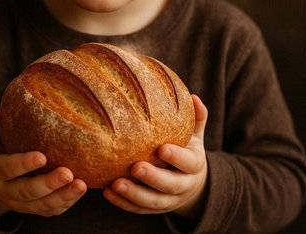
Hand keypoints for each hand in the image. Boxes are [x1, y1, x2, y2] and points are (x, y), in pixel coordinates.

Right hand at [0, 108, 86, 217]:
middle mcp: (8, 192)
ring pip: (43, 205)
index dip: (23, 164)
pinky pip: (52, 210)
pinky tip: (80, 190)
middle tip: (67, 173)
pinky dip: (68, 202)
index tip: (42, 156)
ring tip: (81, 184)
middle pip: (28, 191)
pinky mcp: (37, 209)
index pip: (8, 169)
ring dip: (63, 195)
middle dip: (48, 184)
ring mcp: (23, 204)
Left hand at [103, 94, 207, 218]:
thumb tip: (194, 97)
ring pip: (153, 201)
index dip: (176, 157)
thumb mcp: (195, 135)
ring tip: (116, 184)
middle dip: (152, 178)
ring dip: (134, 194)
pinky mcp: (154, 208)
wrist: (191, 182)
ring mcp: (169, 200)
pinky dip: (124, 203)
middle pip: (170, 186)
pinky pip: (139, 209)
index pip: (188, 163)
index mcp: (194, 165)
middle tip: (135, 167)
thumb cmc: (188, 150)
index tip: (161, 149)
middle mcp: (183, 186)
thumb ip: (197, 118)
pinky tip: (108, 192)